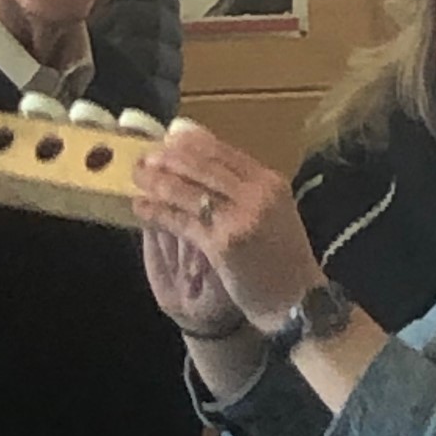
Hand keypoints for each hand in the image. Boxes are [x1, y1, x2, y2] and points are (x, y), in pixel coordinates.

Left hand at [133, 124, 324, 334]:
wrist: (297, 300)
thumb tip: (211, 166)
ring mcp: (240, 218)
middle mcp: (256, 194)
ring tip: (138, 176)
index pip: (227, 152)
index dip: (195, 142)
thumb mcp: (275, 212)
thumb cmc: (284, 259)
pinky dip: (159, 213)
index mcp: (270, 182)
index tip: (171, 136)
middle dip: (172, 158)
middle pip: (205, 166)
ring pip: (191, 191)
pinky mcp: (222, 244)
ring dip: (159, 182)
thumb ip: (249, 191)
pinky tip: (142, 208)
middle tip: (147, 154)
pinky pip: (183, 222)